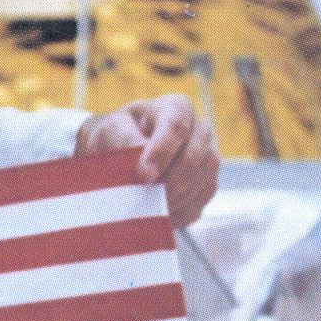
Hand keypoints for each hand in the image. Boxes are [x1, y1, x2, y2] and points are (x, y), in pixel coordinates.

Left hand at [74, 95, 219, 229]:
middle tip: (143, 196)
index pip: (176, 127)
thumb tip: (143, 163)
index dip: (161, 152)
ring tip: (146, 207)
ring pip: (200, 182)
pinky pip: (200, 202)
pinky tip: (158, 213)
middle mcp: (199, 130)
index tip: (143, 175)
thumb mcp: (112, 129)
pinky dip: (178, 212)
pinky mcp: (207, 184)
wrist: (120, 152)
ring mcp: (208, 157)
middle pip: (193, 159)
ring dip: (172, 199)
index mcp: (176, 107)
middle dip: (167, 182)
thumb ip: (125, 140)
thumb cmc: (118, 136)